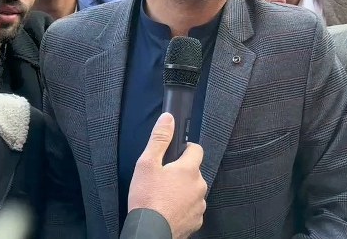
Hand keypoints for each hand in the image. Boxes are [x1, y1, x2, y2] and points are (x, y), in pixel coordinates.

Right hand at [128, 113, 205, 238]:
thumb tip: (168, 118)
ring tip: (164, 196)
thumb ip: (159, 139)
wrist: (150, 231)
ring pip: (194, 190)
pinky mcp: (197, 220)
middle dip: (182, 172)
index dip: (186, 149)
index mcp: (189, 169)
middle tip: (163, 178)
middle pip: (194, 171)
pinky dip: (183, 208)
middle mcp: (199, 186)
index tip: (175, 154)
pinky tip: (169, 209)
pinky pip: (192, 208)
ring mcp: (199, 204)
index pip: (197, 149)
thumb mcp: (147, 164)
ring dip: (183, 191)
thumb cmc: (147, 199)